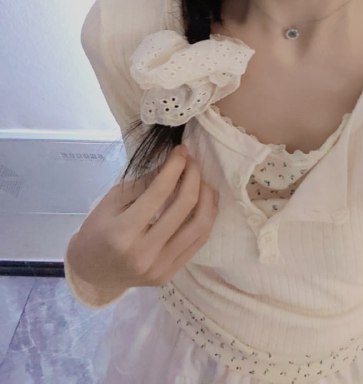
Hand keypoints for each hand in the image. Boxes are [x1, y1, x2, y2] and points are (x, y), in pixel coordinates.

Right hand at [66, 145, 217, 292]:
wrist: (93, 275)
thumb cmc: (97, 232)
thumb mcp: (111, 202)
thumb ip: (142, 183)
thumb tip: (173, 164)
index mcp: (122, 232)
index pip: (159, 192)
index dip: (175, 166)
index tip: (181, 151)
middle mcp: (144, 252)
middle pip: (184, 206)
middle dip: (193, 176)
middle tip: (192, 161)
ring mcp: (160, 267)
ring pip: (200, 225)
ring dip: (207, 196)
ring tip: (202, 180)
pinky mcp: (170, 274)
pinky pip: (199, 241)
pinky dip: (207, 216)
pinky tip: (206, 201)